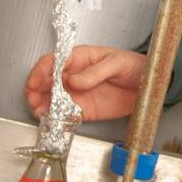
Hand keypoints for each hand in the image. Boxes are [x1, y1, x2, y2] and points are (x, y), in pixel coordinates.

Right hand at [25, 45, 147, 120]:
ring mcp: (76, 94)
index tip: (35, 82)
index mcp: (79, 59)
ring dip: (42, 107)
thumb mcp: (116, 63)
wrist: (148, 85)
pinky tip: (54, 122)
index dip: (40, 71)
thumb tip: (73, 80)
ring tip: (41, 113)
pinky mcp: (83, 110)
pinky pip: (65, 116)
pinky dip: (57, 120)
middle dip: (35, 91)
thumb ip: (95, 71)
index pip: (52, 62)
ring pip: (51, 100)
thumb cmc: (134, 66)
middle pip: (45, 82)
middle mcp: (73, 77)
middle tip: (34, 100)